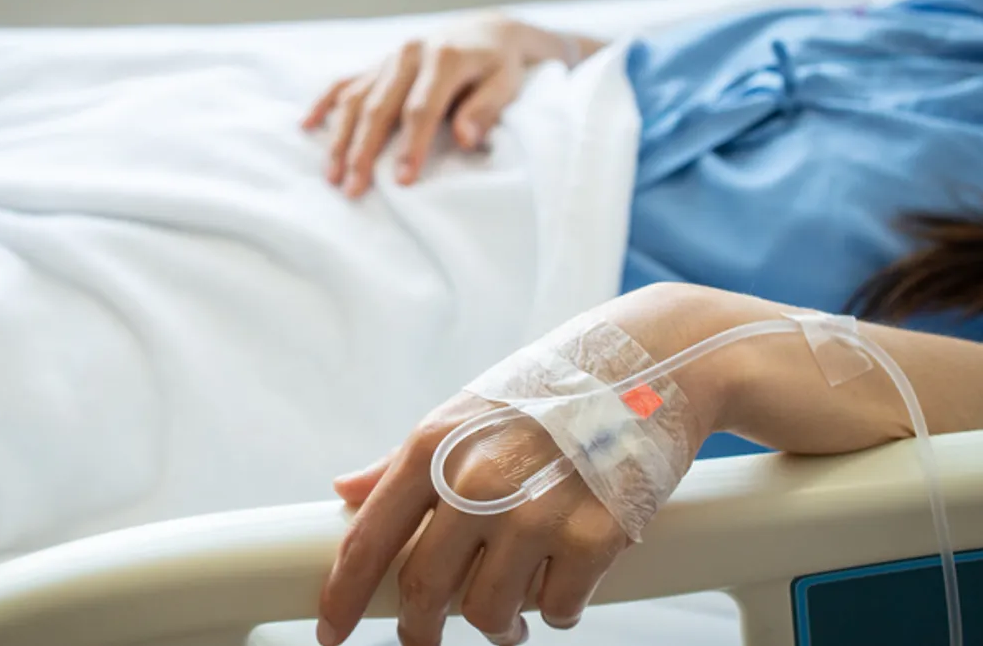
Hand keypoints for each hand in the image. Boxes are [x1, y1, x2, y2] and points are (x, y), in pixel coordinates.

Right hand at [302, 14, 534, 198]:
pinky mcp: (378, 65)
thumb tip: (465, 138)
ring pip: (356, 99)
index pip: (420, 109)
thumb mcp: (506, 85)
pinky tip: (306, 126)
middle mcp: (409, 55)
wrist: (484, 33)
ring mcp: (389, 59)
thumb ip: (485, 110)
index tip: (403, 180)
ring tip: (332, 176)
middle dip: (364, 151)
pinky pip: (344, 82)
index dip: (411, 146)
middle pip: (379, 107)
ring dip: (340, 139)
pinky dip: (324, 103)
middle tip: (353, 189)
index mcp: (443, 59)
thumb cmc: (497, 66)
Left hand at [319, 392, 629, 645]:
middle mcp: (477, 481)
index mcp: (436, 446)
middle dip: (420, 629)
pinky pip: (560, 610)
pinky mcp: (595, 537)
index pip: (369, 538)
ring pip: (489, 613)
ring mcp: (536, 512)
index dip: (342, 596)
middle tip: (429, 636)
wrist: (652, 363)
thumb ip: (405, 461)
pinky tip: (567, 580)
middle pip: (424, 591)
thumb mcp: (467, 410)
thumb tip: (345, 491)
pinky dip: (560, 609)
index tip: (330, 632)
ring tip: (515, 611)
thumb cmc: (550, 391)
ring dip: (499, 625)